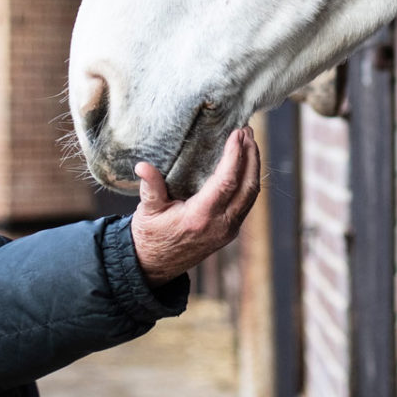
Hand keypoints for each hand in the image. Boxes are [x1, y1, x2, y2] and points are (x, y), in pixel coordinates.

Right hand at [129, 127, 262, 285]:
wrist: (155, 266)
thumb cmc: (150, 235)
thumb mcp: (147, 211)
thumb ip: (150, 187)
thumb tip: (142, 166)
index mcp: (200, 218)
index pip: (226, 182)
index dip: (235, 156)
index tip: (237, 134)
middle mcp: (220, 225)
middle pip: (247, 186)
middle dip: (251, 156)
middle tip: (247, 131)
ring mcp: (228, 230)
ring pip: (251, 195)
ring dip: (254, 167)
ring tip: (249, 142)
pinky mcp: (230, 231)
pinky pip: (247, 203)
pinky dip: (249, 181)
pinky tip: (246, 164)